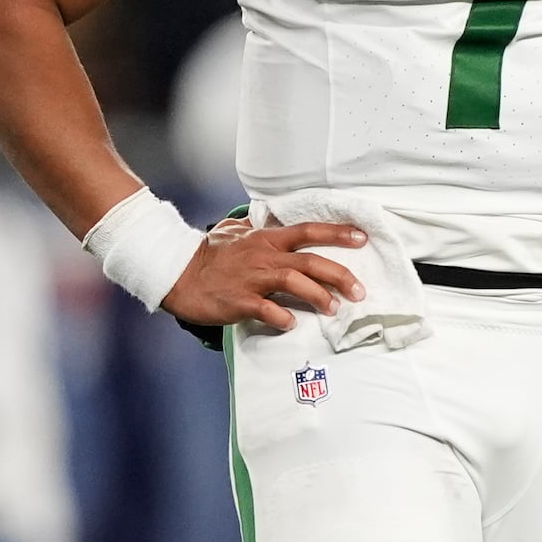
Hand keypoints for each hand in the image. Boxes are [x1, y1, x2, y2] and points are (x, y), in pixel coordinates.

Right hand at [157, 218, 367, 336]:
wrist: (179, 273)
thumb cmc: (210, 255)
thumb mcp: (236, 232)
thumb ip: (258, 227)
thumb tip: (268, 217)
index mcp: (268, 239)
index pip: (309, 231)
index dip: (337, 234)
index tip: (362, 238)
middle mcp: (265, 256)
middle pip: (311, 261)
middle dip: (340, 275)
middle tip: (359, 291)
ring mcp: (253, 278)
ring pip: (295, 283)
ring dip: (318, 296)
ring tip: (333, 309)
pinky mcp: (240, 300)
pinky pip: (267, 310)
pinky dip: (282, 317)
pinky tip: (291, 324)